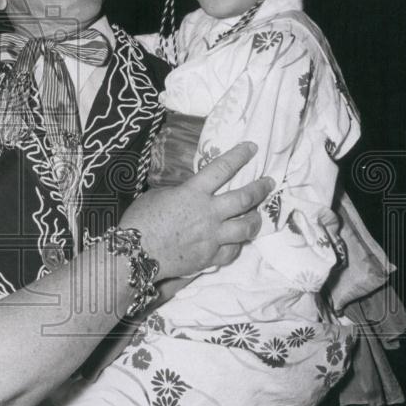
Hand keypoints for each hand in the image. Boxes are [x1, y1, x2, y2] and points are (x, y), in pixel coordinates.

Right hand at [120, 142, 271, 278]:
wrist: (136, 254)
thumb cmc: (141, 220)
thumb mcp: (158, 195)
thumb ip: (179, 193)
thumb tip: (188, 193)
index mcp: (194, 193)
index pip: (222, 169)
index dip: (240, 156)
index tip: (252, 148)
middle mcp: (209, 213)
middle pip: (244, 198)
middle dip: (260, 188)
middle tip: (269, 183)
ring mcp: (212, 237)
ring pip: (246, 227)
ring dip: (256, 219)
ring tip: (258, 215)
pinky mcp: (210, 257)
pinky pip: (233, 251)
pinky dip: (237, 245)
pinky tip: (237, 241)